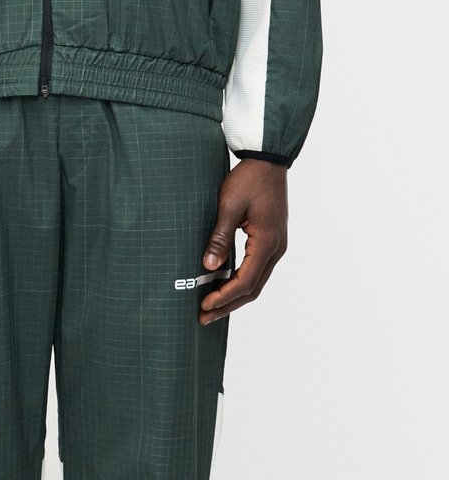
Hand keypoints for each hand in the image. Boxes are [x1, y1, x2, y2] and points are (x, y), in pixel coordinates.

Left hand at [199, 158, 287, 324]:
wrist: (267, 160)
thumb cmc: (248, 178)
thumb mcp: (229, 206)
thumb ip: (219, 238)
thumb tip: (208, 267)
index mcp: (267, 242)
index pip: (245, 281)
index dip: (224, 297)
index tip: (204, 306)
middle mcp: (276, 249)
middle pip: (252, 289)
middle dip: (227, 305)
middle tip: (203, 318)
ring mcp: (276, 247)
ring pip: (255, 283)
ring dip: (233, 298)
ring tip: (211, 310)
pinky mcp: (271, 243)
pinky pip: (256, 272)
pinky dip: (239, 284)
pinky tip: (222, 289)